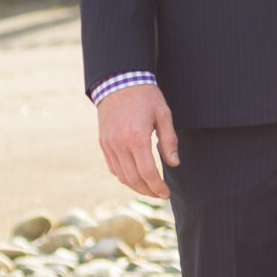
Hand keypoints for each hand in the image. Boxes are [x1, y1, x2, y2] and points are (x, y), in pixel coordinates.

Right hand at [97, 82, 177, 198]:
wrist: (118, 82)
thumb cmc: (145, 97)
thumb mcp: (164, 115)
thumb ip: (169, 141)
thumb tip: (173, 163)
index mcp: (136, 137)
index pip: (147, 172)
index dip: (157, 186)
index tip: (166, 193)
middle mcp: (119, 144)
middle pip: (133, 178)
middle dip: (148, 191)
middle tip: (160, 195)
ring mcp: (108, 145)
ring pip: (121, 176)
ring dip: (136, 187)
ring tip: (150, 189)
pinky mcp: (103, 143)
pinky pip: (113, 167)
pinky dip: (124, 176)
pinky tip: (136, 177)